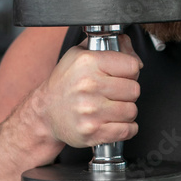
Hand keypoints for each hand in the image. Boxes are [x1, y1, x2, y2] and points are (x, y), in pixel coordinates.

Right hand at [35, 34, 142, 148]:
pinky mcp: (93, 132)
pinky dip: (126, 129)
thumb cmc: (65, 84)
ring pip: (132, 111)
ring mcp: (91, 111)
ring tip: (111, 109)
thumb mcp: (80, 55)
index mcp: (88, 63)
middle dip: (127, 93)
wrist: (45, 113)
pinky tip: (113, 123)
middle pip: (134, 90)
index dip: (130, 72)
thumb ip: (110, 48)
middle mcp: (89, 85)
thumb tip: (135, 56)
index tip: (121, 76)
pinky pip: (127, 130)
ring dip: (125, 112)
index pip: (132, 66)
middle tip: (113, 94)